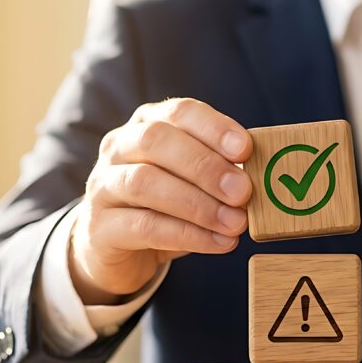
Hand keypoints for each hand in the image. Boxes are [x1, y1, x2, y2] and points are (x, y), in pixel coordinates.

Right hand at [69, 98, 252, 302]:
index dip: (213, 127)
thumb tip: (261, 178)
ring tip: (235, 223)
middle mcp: (119, 148)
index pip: (179, 112)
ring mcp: (103, 185)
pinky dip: (187, 235)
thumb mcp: (194, 184)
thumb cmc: (165, 208)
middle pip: (156, 141)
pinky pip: (144, 226)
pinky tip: (219, 243)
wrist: (118, 250)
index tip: (246, 148)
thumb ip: (221, 174)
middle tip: (243, 192)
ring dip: (198, 204)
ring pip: (145, 183)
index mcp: (147, 125)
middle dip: (205, 166)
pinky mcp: (100, 226)